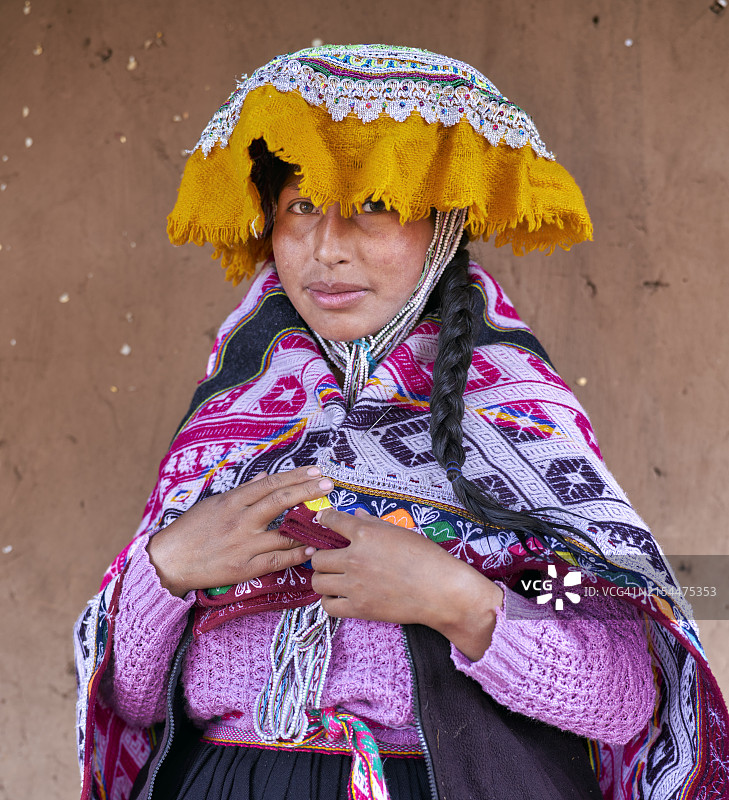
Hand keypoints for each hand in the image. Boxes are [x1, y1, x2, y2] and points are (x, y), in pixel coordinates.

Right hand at [146, 466, 333, 596]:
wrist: (169, 561)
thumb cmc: (191, 529)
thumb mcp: (214, 503)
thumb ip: (243, 491)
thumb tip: (265, 477)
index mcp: (233, 501)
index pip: (270, 484)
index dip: (296, 476)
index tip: (316, 471)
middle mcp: (240, 520)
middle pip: (281, 501)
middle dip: (308, 491)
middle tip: (329, 485)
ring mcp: (244, 545)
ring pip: (284, 533)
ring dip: (308, 525)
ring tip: (328, 518)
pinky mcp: (245, 568)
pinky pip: (277, 560)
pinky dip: (297, 554)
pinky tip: (312, 549)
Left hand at [309, 508, 503, 660]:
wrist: (441, 591)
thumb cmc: (427, 558)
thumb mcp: (401, 532)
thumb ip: (374, 523)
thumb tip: (356, 515)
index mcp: (365, 534)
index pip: (331, 521)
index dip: (324, 520)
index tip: (324, 522)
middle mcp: (354, 558)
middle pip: (318, 557)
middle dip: (321, 555)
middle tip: (330, 557)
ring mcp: (355, 585)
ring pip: (318, 581)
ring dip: (322, 578)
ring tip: (332, 577)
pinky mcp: (359, 608)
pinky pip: (328, 606)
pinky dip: (329, 601)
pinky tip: (338, 595)